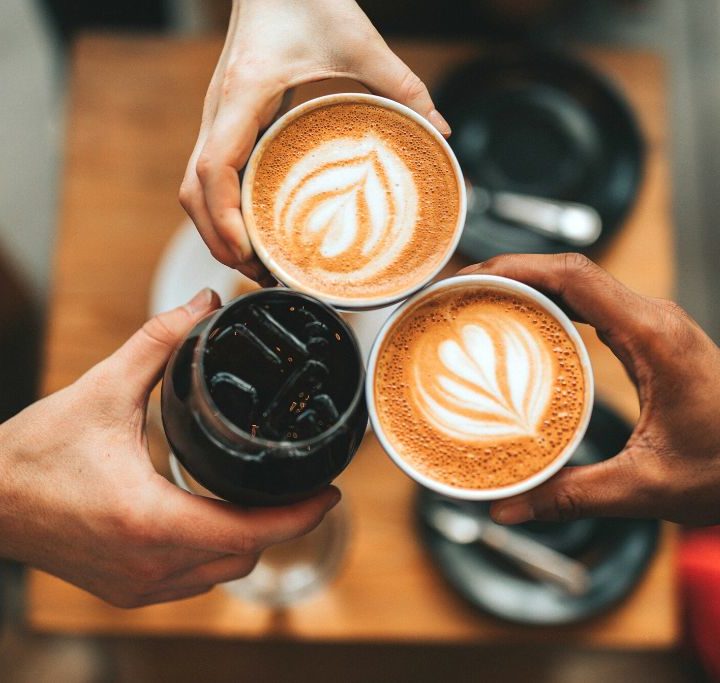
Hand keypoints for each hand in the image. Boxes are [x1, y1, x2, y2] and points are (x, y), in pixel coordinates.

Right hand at [0, 289, 339, 606]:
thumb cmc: (36, 452)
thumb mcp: (103, 389)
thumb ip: (159, 343)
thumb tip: (204, 305)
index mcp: (149, 519)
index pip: (250, 532)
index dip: (299, 515)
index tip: (331, 493)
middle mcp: (149, 564)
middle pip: (244, 556)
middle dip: (282, 524)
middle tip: (302, 486)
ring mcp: (137, 585)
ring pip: (221, 574)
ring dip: (250, 541)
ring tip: (267, 500)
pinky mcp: (125, 590)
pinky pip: (193, 582)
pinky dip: (215, 554)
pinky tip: (217, 521)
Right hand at [179, 0, 449, 281]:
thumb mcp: (358, 40)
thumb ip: (401, 85)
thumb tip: (440, 132)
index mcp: (243, 95)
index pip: (212, 169)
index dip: (223, 219)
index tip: (249, 253)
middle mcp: (218, 111)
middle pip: (193, 194)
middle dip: (219, 241)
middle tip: (261, 275)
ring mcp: (216, 118)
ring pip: (193, 189)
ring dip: (216, 231)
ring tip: (256, 264)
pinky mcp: (226, 122)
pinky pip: (210, 176)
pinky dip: (223, 210)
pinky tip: (253, 229)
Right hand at [460, 253, 719, 525]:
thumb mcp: (648, 486)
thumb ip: (572, 495)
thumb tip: (508, 507)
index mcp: (653, 336)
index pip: (575, 276)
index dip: (516, 268)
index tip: (471, 276)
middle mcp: (652, 319)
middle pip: (568, 271)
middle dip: (509, 272)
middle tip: (460, 292)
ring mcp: (650, 326)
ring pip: (578, 284)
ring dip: (528, 286)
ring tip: (479, 302)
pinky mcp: (647, 340)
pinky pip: (589, 306)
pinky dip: (550, 306)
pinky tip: (522, 327)